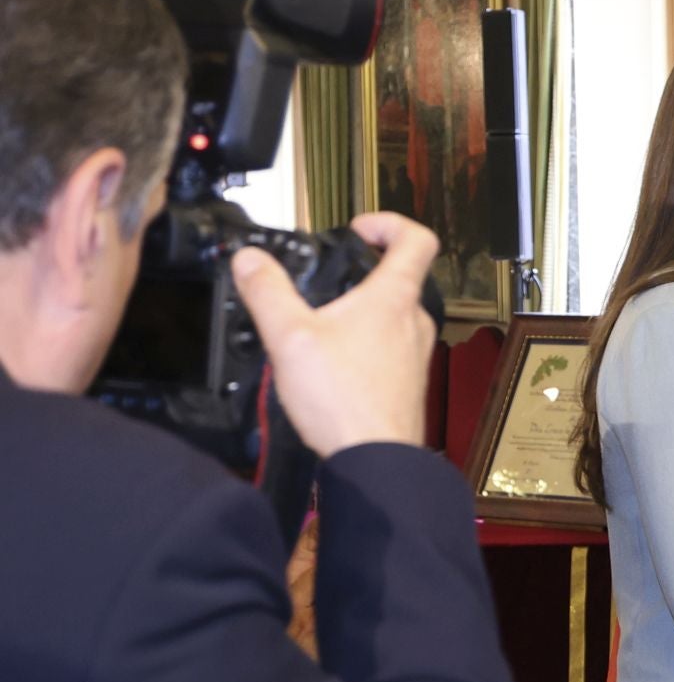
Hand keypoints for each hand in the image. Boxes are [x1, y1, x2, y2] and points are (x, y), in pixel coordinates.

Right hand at [230, 212, 436, 459]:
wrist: (376, 458)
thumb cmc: (344, 402)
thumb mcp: (290, 337)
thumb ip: (267, 292)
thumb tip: (250, 259)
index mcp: (393, 298)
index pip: (417, 238)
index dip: (390, 222)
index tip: (359, 229)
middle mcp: (413, 322)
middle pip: (402, 276)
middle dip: (364, 270)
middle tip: (330, 275)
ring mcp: (415, 352)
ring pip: (394, 314)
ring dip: (362, 309)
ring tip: (323, 321)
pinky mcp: (407, 380)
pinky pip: (390, 347)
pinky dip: (365, 342)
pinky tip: (332, 361)